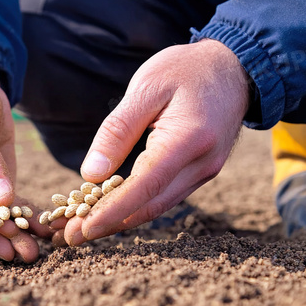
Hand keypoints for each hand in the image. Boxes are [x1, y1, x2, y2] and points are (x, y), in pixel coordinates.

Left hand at [57, 39, 250, 245]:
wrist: (234, 67)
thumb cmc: (186, 70)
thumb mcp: (146, 88)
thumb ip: (117, 131)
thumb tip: (90, 174)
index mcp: (190, 139)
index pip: (145, 186)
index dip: (112, 211)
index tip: (83, 228)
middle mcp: (202, 164)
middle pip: (150, 206)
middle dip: (108, 225)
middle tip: (70, 238)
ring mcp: (205, 172)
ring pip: (157, 206)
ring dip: (119, 221)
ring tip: (81, 229)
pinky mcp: (201, 173)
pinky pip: (165, 196)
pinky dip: (135, 207)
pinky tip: (108, 210)